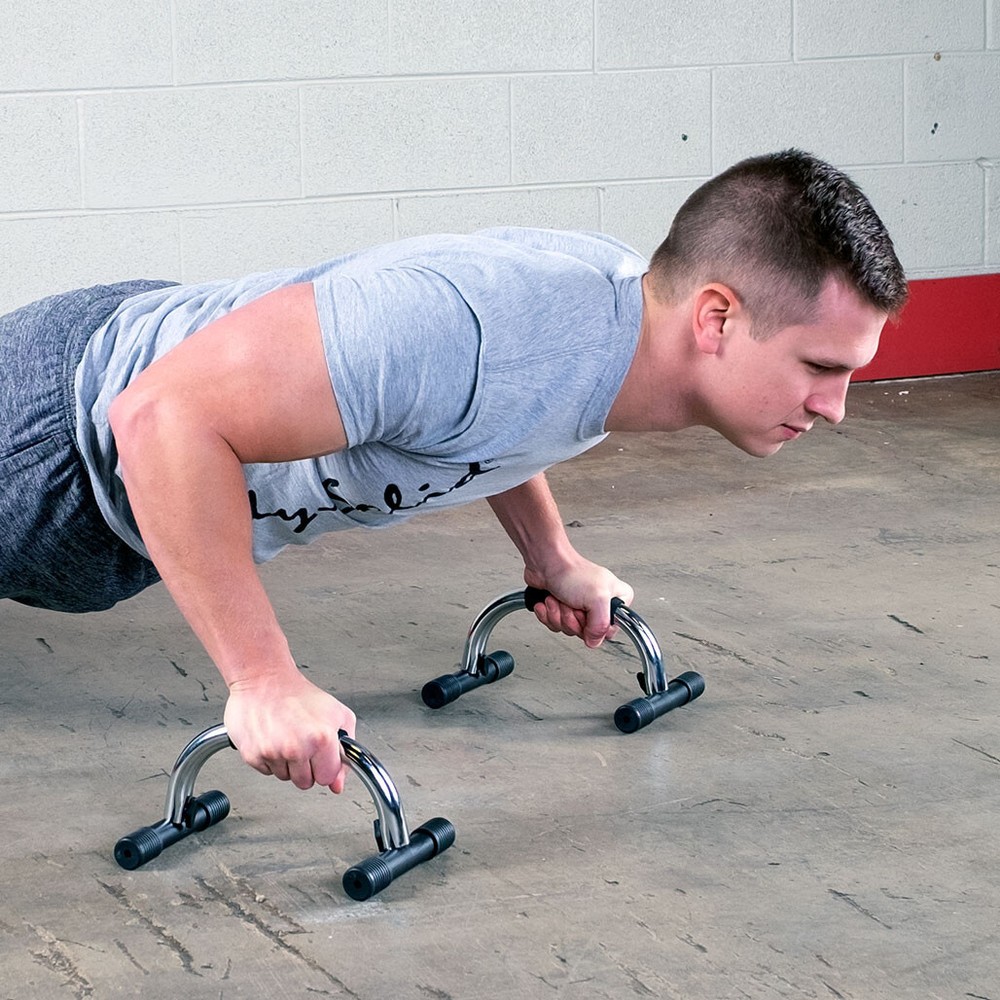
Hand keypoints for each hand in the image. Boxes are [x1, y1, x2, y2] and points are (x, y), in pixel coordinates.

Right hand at [223, 669, 356, 792]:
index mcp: (321, 738)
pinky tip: (272, 738)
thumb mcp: (337, 714)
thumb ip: (345, 751)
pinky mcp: (252, 755)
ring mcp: (273, 753)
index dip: (326, 767)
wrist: (264, 678)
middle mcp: (296, 748)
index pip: (328, 778)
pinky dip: (270, 759)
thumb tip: (338, 783)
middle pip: (305, 783)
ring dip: (287, 763)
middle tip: (302, 744)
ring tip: (286, 737)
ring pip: (285, 777)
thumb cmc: (298, 693)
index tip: (322, 757)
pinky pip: (266, 771)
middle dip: (306, 768)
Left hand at [524, 558, 633, 648]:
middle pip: (585, 632)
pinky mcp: (562, 609)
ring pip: (568, 630)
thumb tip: (594, 641)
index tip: (588, 612)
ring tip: (560, 598)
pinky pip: (554, 625)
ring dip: (558, 614)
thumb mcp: (597, 599)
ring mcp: (580, 608)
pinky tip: (550, 600)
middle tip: (571, 603)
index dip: (594, 626)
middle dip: (571, 619)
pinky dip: (548, 613)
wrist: (545, 562)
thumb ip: (601, 626)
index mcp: (616, 600)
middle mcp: (600, 605)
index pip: (609, 631)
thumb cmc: (570, 571)